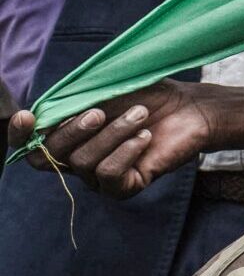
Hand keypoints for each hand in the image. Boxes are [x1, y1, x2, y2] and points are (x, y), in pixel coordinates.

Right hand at [7, 81, 214, 199]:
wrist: (193, 108)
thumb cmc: (150, 94)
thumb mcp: (109, 87)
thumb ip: (76, 96)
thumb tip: (45, 106)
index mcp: (69, 134)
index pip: (31, 144)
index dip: (20, 135)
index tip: (26, 117)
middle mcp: (78, 159)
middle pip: (50, 155)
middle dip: (72, 130)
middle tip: (100, 111)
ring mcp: (99, 176)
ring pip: (83, 162)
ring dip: (113, 133)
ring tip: (140, 115)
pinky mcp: (124, 187)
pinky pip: (108, 176)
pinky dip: (125, 152)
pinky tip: (145, 138)